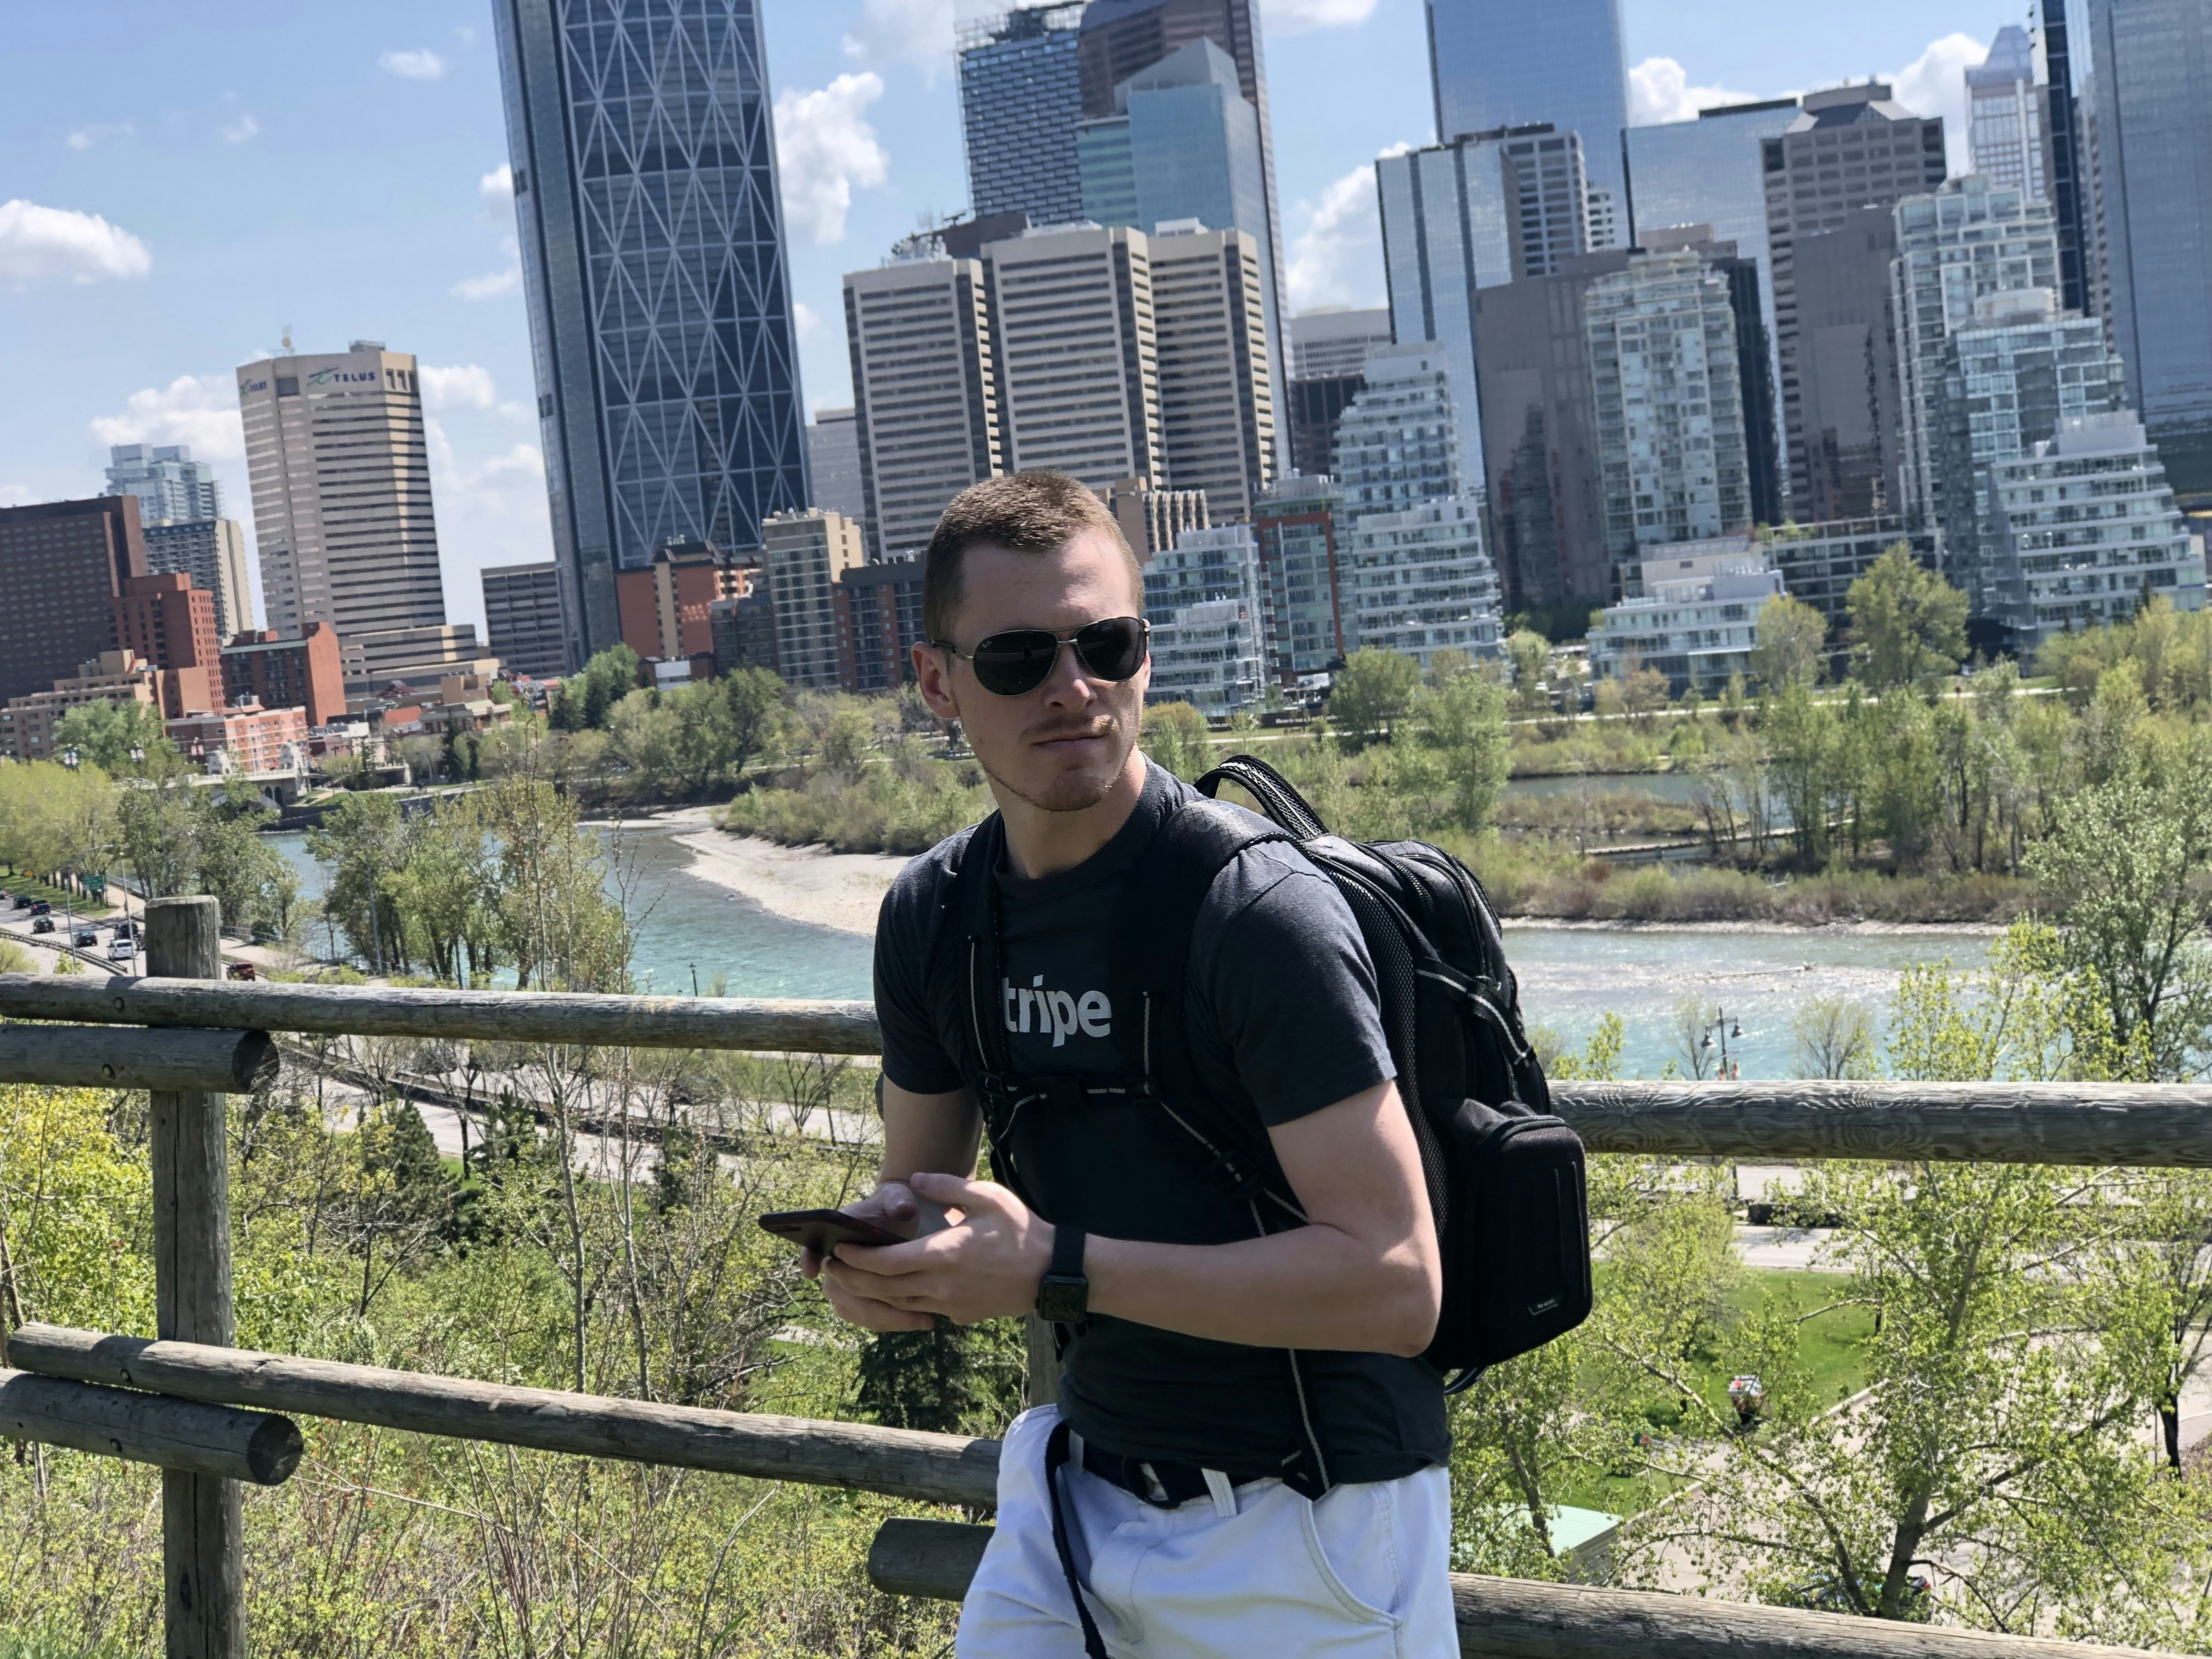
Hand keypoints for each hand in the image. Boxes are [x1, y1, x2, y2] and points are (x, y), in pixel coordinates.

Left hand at [822, 1173, 1053, 1326]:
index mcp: (943, 1255)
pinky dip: (899, 1301)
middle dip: (852, 1278)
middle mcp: (940, 1285)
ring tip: (852, 1278)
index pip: (885, 1263)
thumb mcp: (987, 1197)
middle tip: (830, 1268)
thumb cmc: (1021, 1231)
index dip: (857, 1259)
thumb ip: (946, 1186)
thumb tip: (914, 1179)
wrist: (1053, 1272)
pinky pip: (920, 1309)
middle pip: (883, 1288)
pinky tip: (892, 1289)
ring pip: (898, 1303)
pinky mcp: (961, 1315)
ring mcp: (950, 1305)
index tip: (837, 1249)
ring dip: (870, 1293)